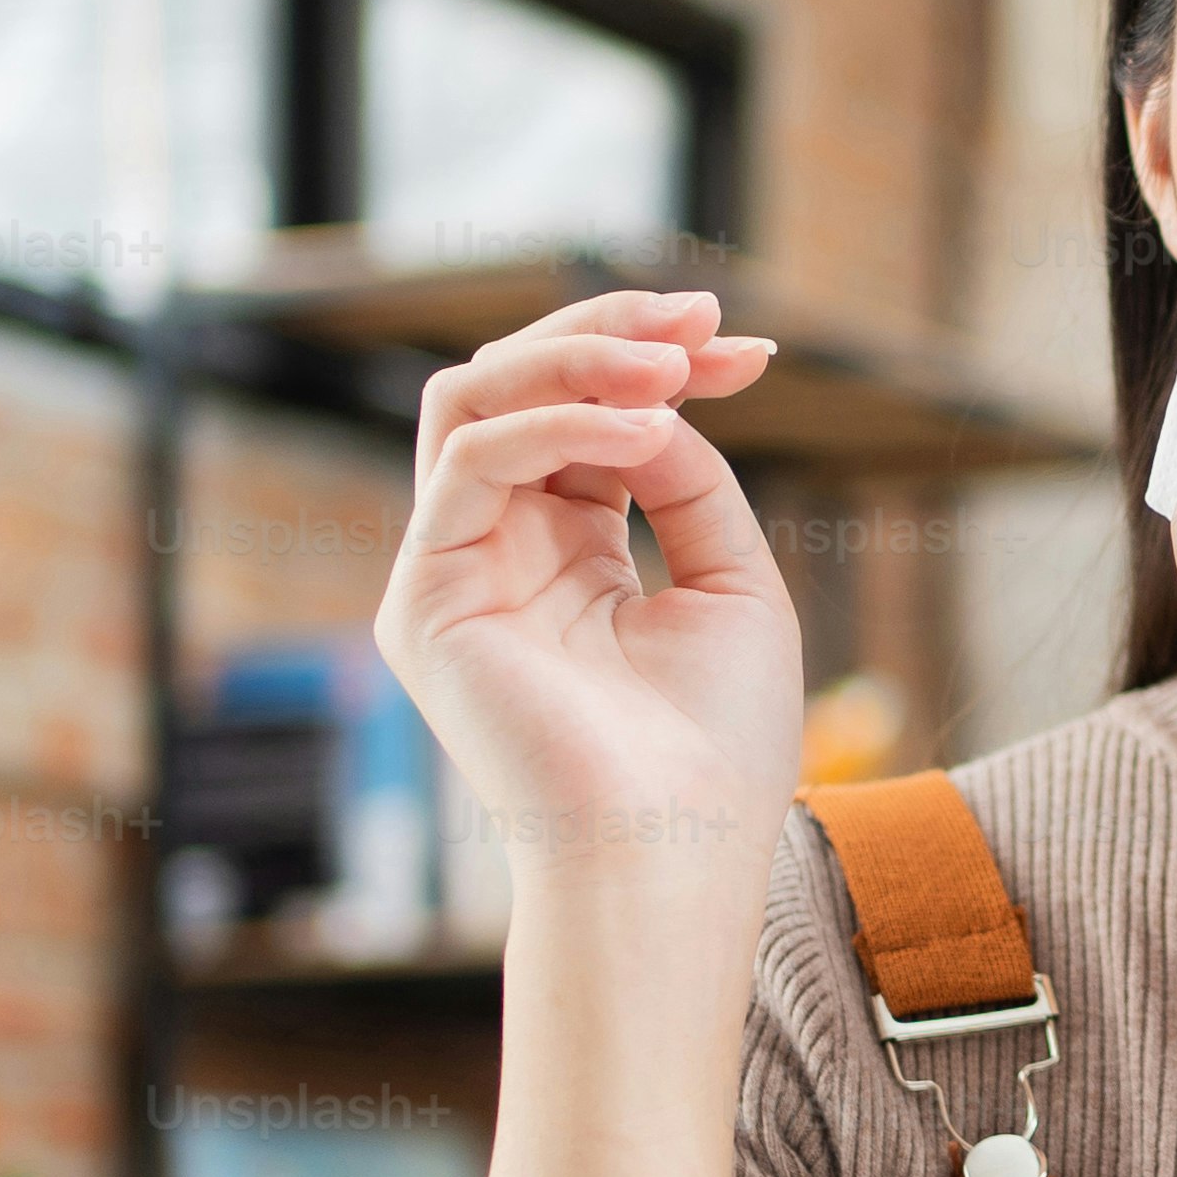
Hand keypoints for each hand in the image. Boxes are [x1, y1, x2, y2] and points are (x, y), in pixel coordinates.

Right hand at [376, 292, 801, 1176]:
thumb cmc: (713, 753)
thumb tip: (657, 403)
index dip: (663, 367)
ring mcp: (451, 575)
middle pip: (517, 388)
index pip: (589, 419)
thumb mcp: (730, 587)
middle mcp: (497, 556)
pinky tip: (642, 428)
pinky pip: (471, 462)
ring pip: (473, 400)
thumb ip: (689, 483)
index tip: (751, 349)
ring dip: (578, 359)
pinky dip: (559, 424)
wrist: (671, 857)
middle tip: (703, 319)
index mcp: (568, 559)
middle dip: (613, 333)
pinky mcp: (424, 601)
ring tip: (674, 364)